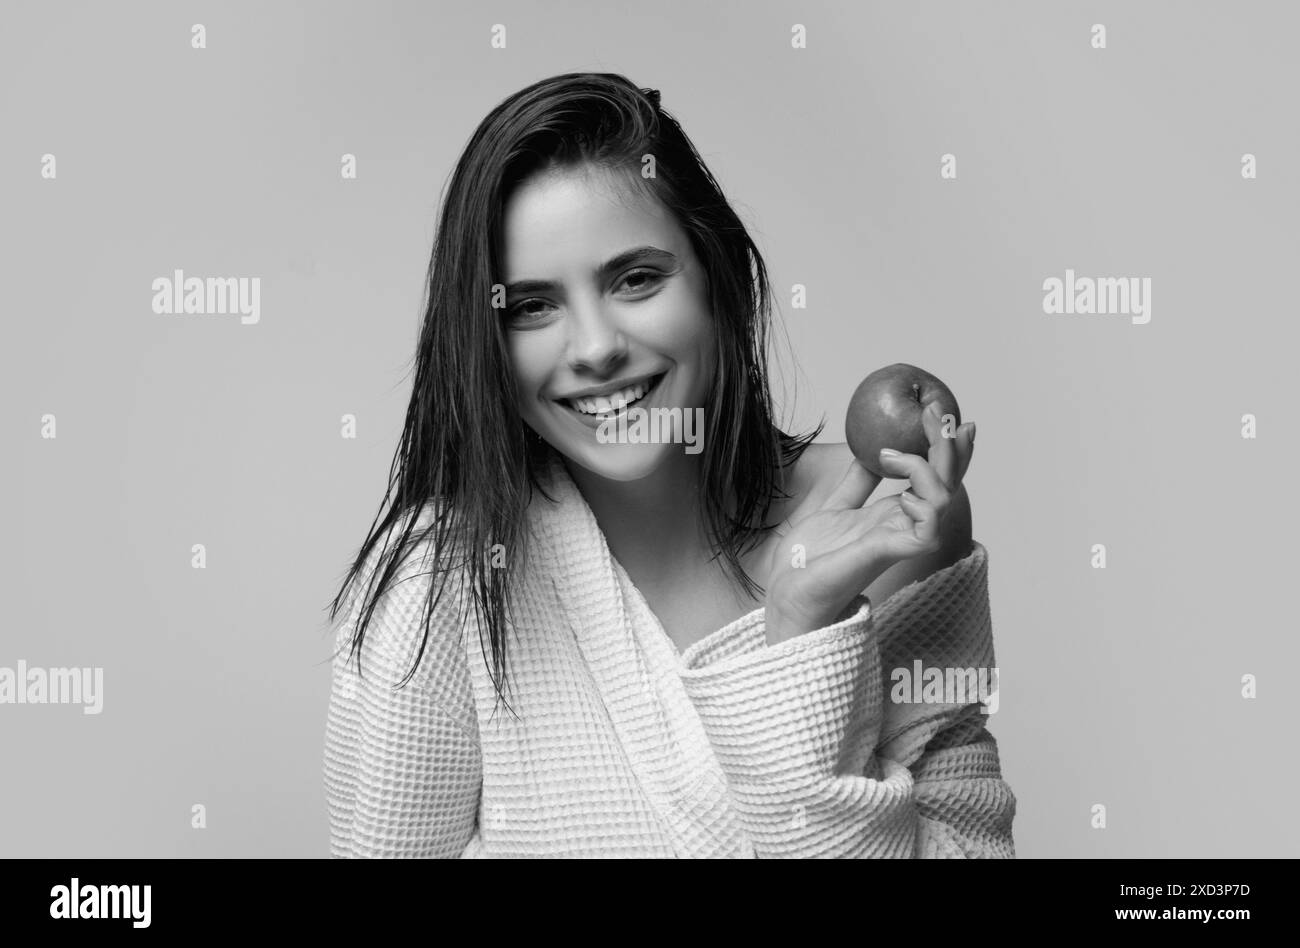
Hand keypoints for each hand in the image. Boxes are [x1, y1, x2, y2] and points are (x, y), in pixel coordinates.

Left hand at [765, 403, 975, 644]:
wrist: (789, 592)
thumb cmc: (810, 558)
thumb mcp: (835, 507)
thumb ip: (857, 483)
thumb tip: (868, 448)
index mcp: (895, 514)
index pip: (935, 476)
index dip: (945, 447)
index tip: (940, 411)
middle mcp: (905, 525)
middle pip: (947, 482)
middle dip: (947, 444)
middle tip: (933, 409)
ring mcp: (900, 540)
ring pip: (944, 500)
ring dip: (927, 467)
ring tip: (891, 454)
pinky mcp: (888, 554)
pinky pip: (926, 530)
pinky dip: (922, 504)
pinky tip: (902, 494)